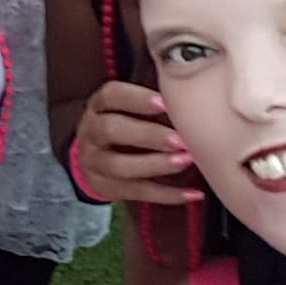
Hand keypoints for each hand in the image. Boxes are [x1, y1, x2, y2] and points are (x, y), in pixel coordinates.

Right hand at [74, 80, 204, 206]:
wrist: (94, 159)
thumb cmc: (125, 124)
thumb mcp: (128, 108)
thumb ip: (154, 100)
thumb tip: (193, 90)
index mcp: (99, 106)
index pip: (111, 96)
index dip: (136, 99)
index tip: (164, 102)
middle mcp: (92, 132)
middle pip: (111, 130)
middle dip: (148, 134)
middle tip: (179, 139)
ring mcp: (94, 162)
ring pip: (119, 166)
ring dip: (155, 164)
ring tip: (185, 161)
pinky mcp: (106, 187)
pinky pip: (136, 192)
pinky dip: (166, 194)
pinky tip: (192, 193)